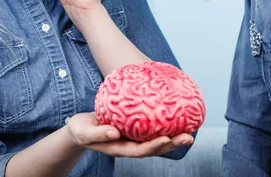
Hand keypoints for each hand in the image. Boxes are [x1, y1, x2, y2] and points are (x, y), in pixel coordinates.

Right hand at [65, 112, 193, 157]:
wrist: (81, 127)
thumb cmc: (82, 130)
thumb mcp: (85, 132)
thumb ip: (98, 134)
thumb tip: (115, 132)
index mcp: (120, 148)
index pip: (140, 150)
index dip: (154, 146)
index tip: (166, 139)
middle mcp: (130, 145)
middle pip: (154, 147)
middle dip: (172, 144)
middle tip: (188, 137)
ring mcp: (134, 137)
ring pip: (156, 139)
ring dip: (174, 137)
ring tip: (190, 131)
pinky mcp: (135, 128)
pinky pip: (152, 128)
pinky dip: (165, 125)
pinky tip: (177, 119)